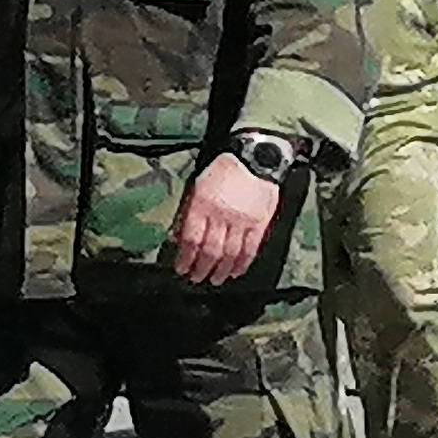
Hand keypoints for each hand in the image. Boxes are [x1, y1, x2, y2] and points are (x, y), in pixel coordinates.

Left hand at [170, 152, 283, 287]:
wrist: (254, 158)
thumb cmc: (222, 171)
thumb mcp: (196, 187)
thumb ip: (187, 212)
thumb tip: (177, 238)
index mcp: (202, 204)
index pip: (191, 239)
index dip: (185, 258)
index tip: (181, 268)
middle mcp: (221, 215)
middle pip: (210, 250)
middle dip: (201, 269)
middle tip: (196, 279)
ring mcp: (242, 220)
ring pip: (230, 254)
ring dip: (221, 271)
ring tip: (214, 280)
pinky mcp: (260, 223)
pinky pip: (250, 250)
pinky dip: (242, 264)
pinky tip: (235, 272)